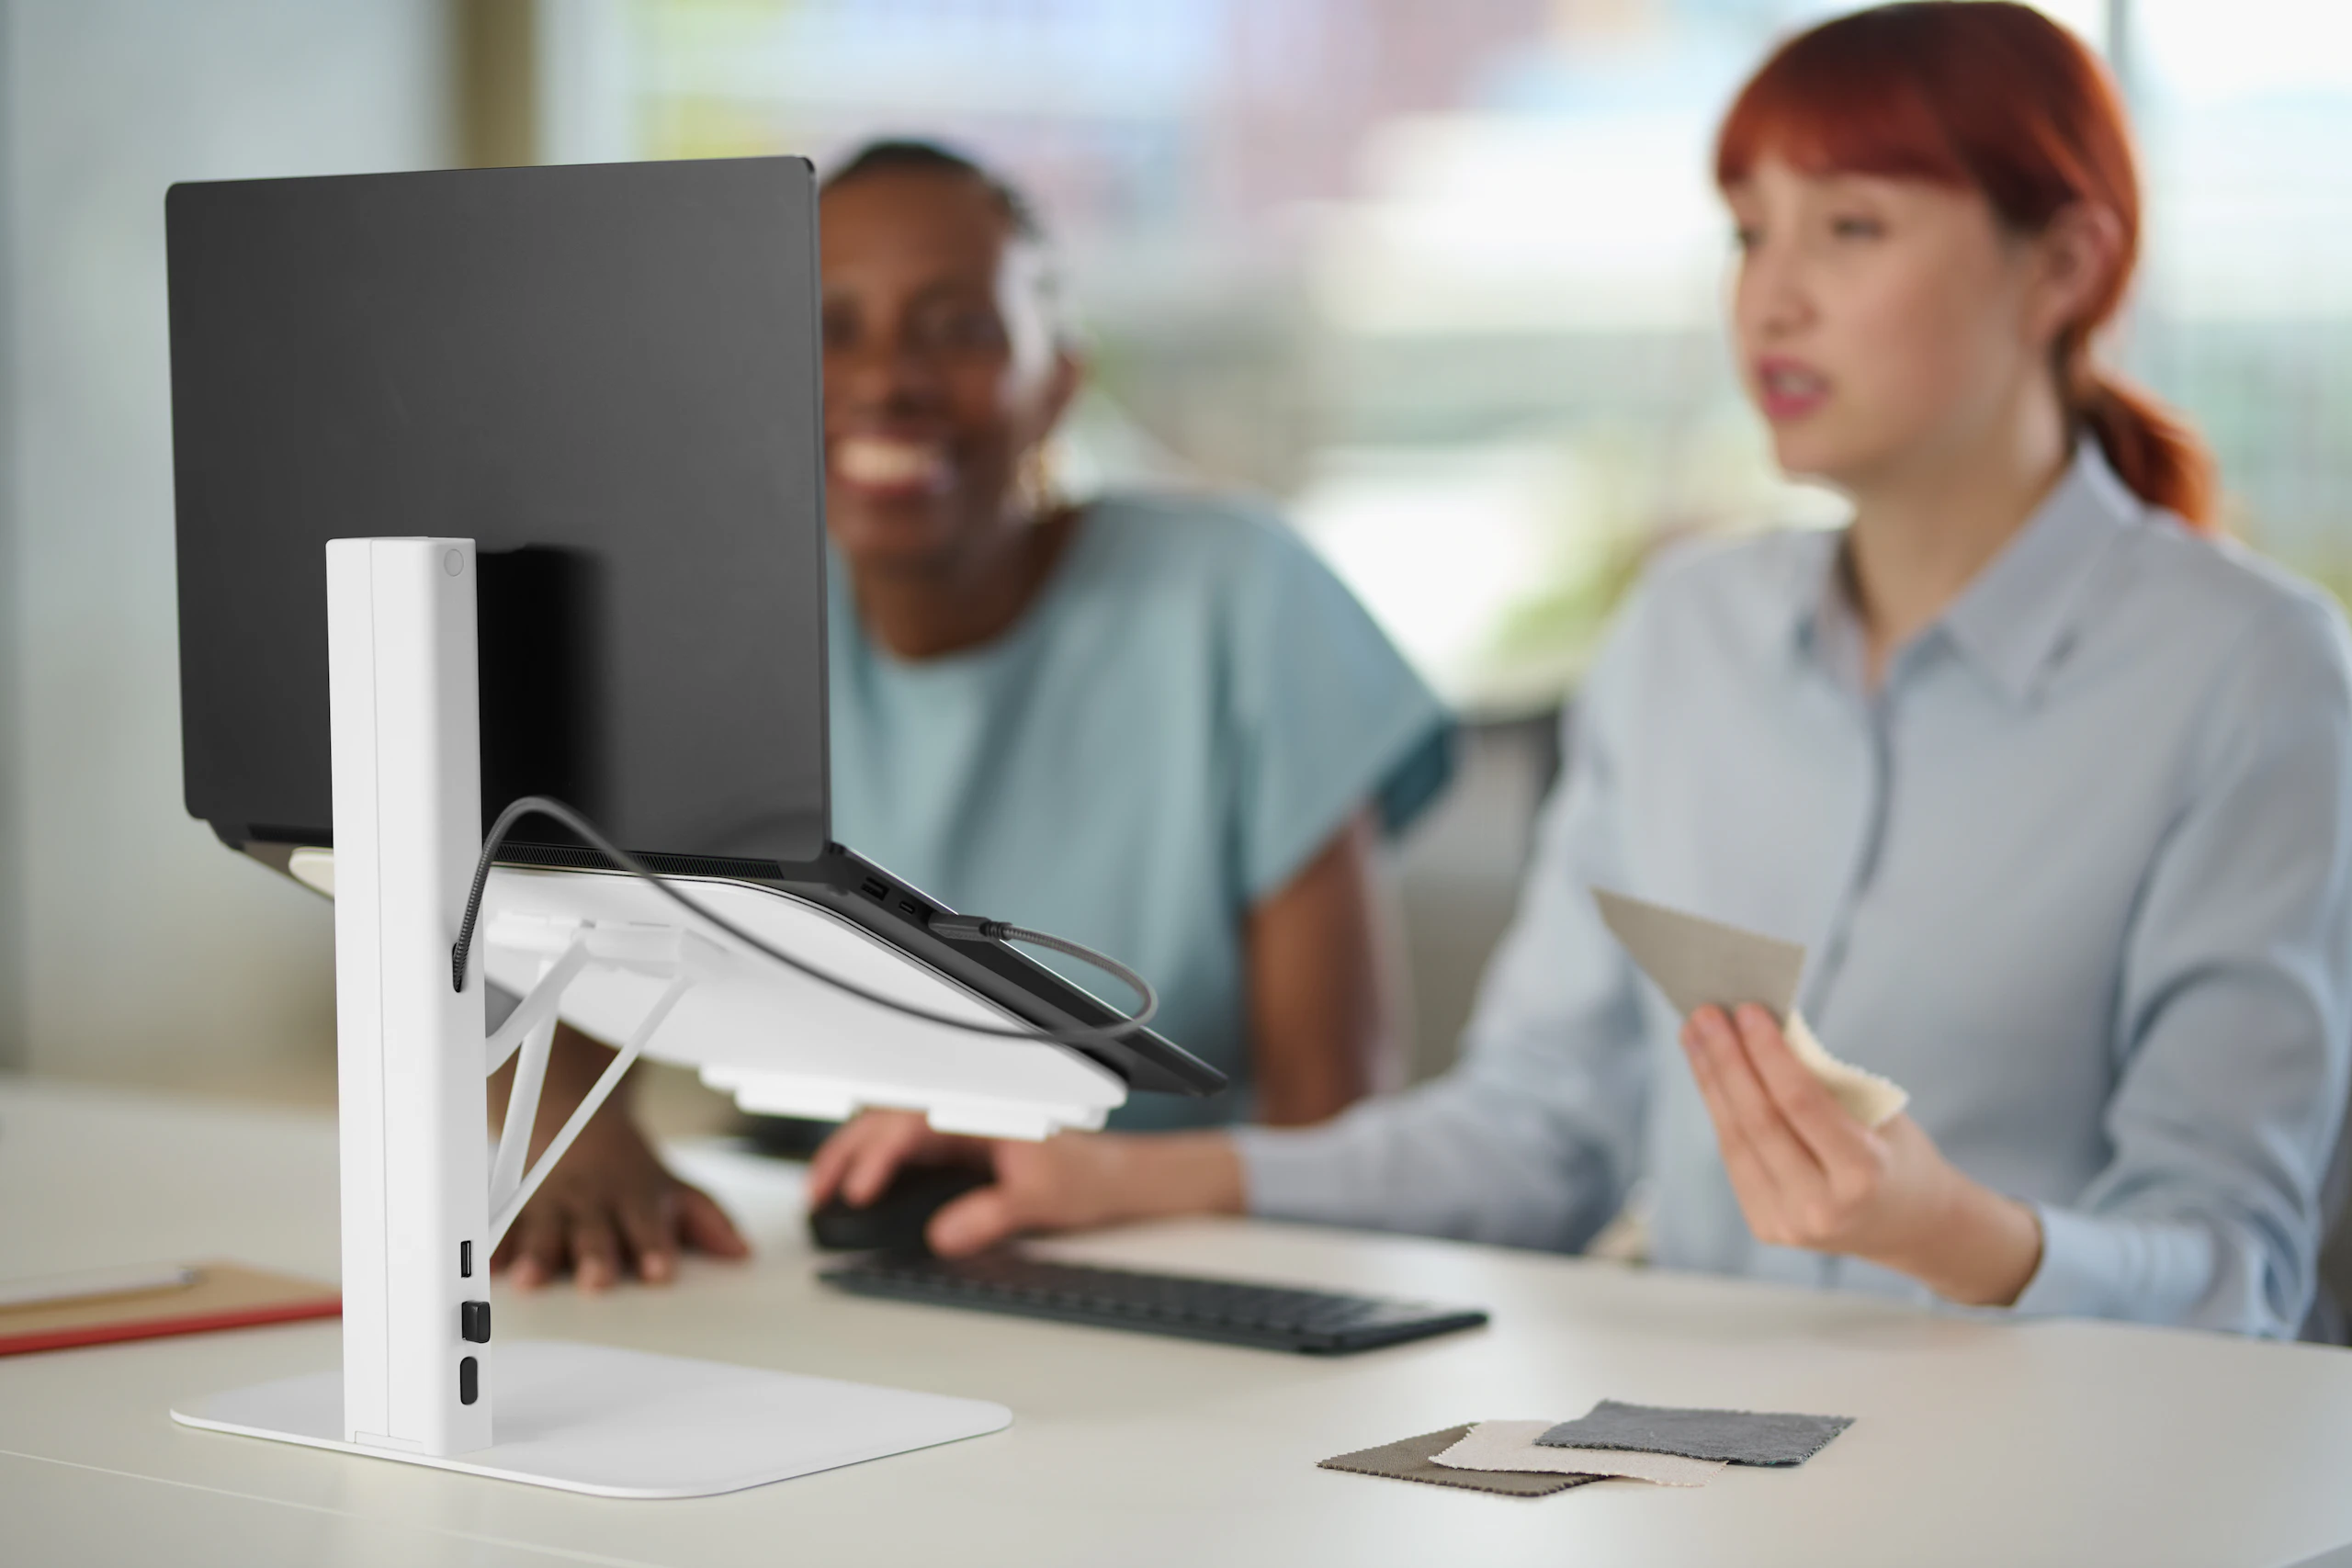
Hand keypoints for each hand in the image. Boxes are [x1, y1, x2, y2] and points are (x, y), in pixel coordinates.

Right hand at [493, 1108, 749, 1290]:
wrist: (573, 1116)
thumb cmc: (628, 1168)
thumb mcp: (672, 1186)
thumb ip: (706, 1220)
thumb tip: (741, 1253)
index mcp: (632, 1196)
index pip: (648, 1225)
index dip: (655, 1248)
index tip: (661, 1272)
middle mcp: (591, 1202)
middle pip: (594, 1233)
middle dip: (595, 1256)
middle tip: (598, 1281)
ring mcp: (551, 1204)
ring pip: (544, 1231)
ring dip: (537, 1254)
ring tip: (532, 1279)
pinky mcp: (517, 1207)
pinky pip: (501, 1227)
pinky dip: (492, 1245)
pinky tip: (488, 1266)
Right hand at [806, 1111, 1243, 1256]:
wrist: (1115, 1177)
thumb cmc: (1088, 1174)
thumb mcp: (1042, 1197)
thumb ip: (992, 1214)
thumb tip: (942, 1235)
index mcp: (984, 1107)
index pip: (913, 1121)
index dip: (879, 1154)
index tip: (859, 1190)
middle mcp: (965, 1109)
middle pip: (887, 1119)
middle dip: (846, 1152)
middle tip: (818, 1194)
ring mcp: (956, 1126)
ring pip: (887, 1130)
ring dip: (851, 1156)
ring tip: (820, 1193)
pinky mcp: (953, 1145)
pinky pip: (900, 1148)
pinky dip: (870, 1164)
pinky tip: (851, 1189)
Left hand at [1682, 1004, 2041, 1306]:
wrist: (1912, 1225)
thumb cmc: (1898, 1155)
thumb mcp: (1878, 1114)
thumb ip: (1822, 1083)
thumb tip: (1759, 1031)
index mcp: (1863, 1173)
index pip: (1800, 1102)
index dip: (1767, 1053)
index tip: (1747, 1010)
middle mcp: (1821, 1206)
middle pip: (1758, 1120)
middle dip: (1726, 1060)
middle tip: (1706, 1012)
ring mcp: (1789, 1223)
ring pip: (1735, 1138)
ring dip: (1710, 1080)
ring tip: (1695, 1034)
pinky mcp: (1766, 1226)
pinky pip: (1734, 1157)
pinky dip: (1719, 1110)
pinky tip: (1708, 1073)